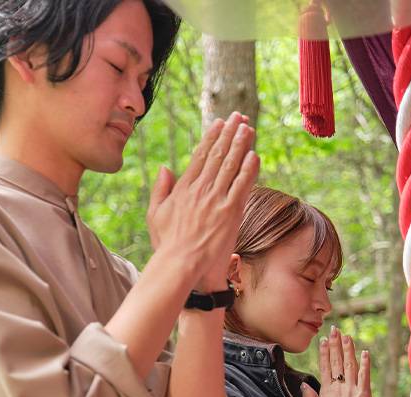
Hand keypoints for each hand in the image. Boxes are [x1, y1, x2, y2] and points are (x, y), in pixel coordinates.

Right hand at [146, 112, 259, 290]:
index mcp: (183, 188)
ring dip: (240, 145)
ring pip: (231, 166)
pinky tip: (254, 155)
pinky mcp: (229, 213)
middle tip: (238, 117)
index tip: (219, 122)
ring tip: (248, 128)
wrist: (179, 264)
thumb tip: (165, 167)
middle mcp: (200, 189)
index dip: (212, 137)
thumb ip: (161, 188)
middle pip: (218, 155)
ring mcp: (215, 200)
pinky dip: (248, 170)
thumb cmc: (167, 243)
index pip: (200, 156)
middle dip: (229, 134)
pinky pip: (241, 186)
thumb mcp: (156, 213)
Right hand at [301, 325, 372, 396]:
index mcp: (326, 391)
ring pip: (350, 364)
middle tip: (335, 330)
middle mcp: (339, 386)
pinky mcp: (364, 395)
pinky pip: (365, 376)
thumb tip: (304, 385)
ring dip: (348, 349)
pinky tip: (365, 352)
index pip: (325, 366)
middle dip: (335, 345)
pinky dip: (365, 364)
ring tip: (347, 336)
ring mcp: (351, 389)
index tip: (323, 340)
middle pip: (337, 361)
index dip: (324, 352)